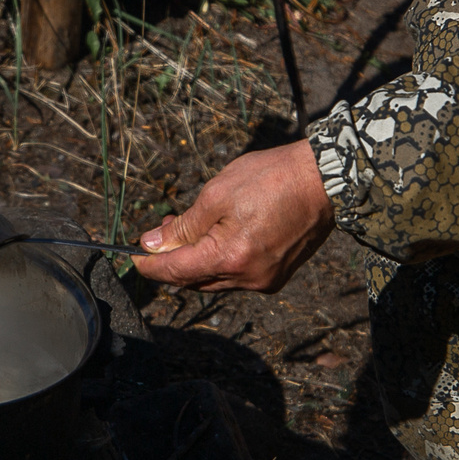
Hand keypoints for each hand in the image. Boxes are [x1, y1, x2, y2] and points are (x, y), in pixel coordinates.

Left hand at [134, 141, 334, 292]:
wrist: (326, 180)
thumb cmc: (271, 178)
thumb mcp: (217, 194)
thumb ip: (183, 226)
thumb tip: (152, 243)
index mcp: (229, 258)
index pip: (176, 272)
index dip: (150, 265)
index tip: (133, 257)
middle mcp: (247, 278)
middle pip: (194, 281)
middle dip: (173, 260)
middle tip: (164, 229)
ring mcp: (265, 280)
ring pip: (216, 279)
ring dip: (198, 260)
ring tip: (193, 227)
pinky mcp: (278, 275)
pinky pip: (238, 276)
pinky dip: (222, 260)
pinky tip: (221, 236)